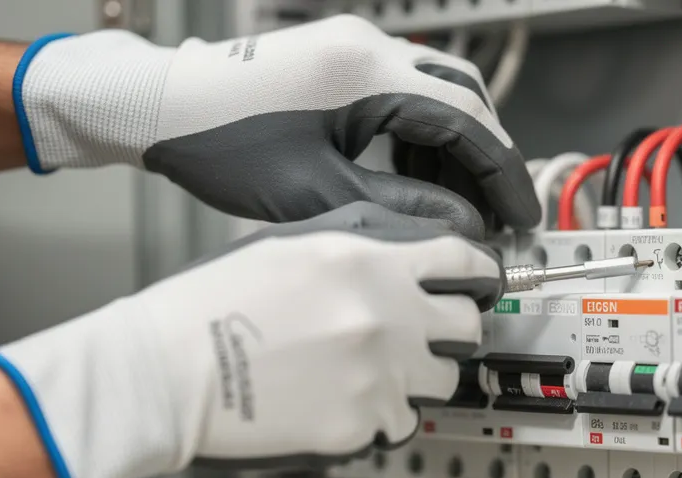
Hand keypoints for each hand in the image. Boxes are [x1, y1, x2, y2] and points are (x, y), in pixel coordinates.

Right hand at [0, 202, 500, 477]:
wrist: (164, 374)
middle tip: (422, 341)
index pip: (462, 260)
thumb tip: (405, 260)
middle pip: (468, 327)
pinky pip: (399, 427)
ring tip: (365, 377)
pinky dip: (377, 420)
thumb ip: (359, 249)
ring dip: (415, 380)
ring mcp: (379, 374)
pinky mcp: (362, 426)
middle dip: (450, 333)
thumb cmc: (209, 309)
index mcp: (367, 262)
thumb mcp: (289, 247)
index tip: (481, 285)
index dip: (479, 273)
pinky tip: (334, 405)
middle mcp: (385, 315)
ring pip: (441, 383)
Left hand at [14, 16, 539, 237]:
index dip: (504, 174)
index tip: (524, 216)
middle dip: (487, 160)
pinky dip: (422, 135)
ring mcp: (354, 47)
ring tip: (461, 206)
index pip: (468, 121)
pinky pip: (404, 91)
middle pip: (464, 98)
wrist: (157, 105)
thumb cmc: (219, 144)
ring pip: (437, 93)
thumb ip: (400, 209)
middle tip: (501, 214)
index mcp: (367, 73)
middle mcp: (368, 47)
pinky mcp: (339, 58)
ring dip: (455, 148)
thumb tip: (462, 226)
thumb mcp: (316, 192)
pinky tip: (419, 179)